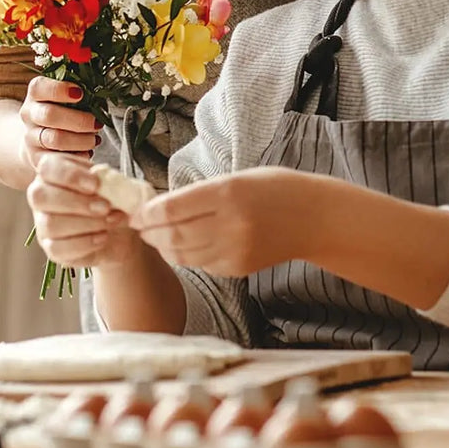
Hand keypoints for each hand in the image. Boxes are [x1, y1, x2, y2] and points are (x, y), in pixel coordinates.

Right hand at [19, 77, 101, 171]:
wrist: (38, 138)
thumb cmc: (61, 110)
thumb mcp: (65, 97)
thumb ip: (78, 91)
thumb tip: (100, 92)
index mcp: (36, 94)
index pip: (40, 87)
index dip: (59, 89)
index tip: (80, 93)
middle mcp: (29, 114)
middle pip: (49, 115)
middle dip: (79, 120)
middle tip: (97, 123)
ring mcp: (31, 137)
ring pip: (55, 139)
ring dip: (81, 140)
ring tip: (95, 139)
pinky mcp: (37, 158)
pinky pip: (59, 159)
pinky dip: (78, 156)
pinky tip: (87, 152)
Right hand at [26, 153, 140, 268]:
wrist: (118, 228)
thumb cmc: (109, 197)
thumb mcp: (110, 182)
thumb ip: (105, 179)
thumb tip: (104, 179)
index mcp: (53, 172)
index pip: (47, 168)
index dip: (70, 175)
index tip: (96, 184)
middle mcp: (42, 196)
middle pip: (41, 197)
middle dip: (76, 202)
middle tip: (105, 206)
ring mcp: (43, 224)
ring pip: (51, 224)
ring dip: (86, 223)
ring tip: (110, 221)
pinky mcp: (51, 248)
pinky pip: (58, 248)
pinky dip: (85, 243)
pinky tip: (103, 236)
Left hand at [130, 167, 310, 276]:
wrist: (313, 217)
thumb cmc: (273, 189)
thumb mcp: (235, 178)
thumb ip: (199, 194)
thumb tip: (159, 206)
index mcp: (226, 194)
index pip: (172, 209)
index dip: (146, 213)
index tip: (135, 211)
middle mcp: (229, 225)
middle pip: (173, 235)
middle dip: (149, 232)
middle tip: (138, 225)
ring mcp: (235, 251)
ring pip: (183, 254)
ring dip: (163, 246)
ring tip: (154, 236)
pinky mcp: (239, 269)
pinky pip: (201, 264)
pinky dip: (185, 256)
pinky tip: (181, 245)